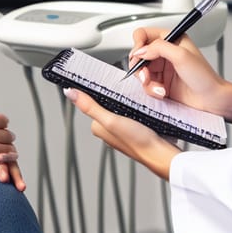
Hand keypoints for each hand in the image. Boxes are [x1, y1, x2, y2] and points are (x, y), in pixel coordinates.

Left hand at [64, 87, 179, 179]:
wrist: (162, 154)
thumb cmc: (138, 141)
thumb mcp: (111, 120)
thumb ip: (90, 106)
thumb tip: (69, 93)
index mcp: (98, 127)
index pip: (93, 100)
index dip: (100, 89)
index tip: (105, 79)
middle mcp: (108, 128)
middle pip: (108, 101)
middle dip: (115, 94)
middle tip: (124, 88)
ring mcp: (122, 128)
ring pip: (121, 105)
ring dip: (126, 98)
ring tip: (133, 95)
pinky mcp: (135, 126)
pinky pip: (132, 109)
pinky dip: (135, 104)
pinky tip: (140, 103)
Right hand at [129, 28, 231, 121]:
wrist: (212, 101)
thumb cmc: (204, 77)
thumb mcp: (181, 55)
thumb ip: (158, 48)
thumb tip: (140, 50)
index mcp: (170, 40)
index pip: (144, 35)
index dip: (138, 44)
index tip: (138, 55)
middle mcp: (164, 53)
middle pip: (138, 54)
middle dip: (139, 66)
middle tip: (145, 75)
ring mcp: (161, 69)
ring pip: (140, 71)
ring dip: (146, 81)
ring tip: (157, 87)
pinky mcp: (160, 83)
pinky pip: (146, 85)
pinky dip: (151, 90)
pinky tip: (162, 92)